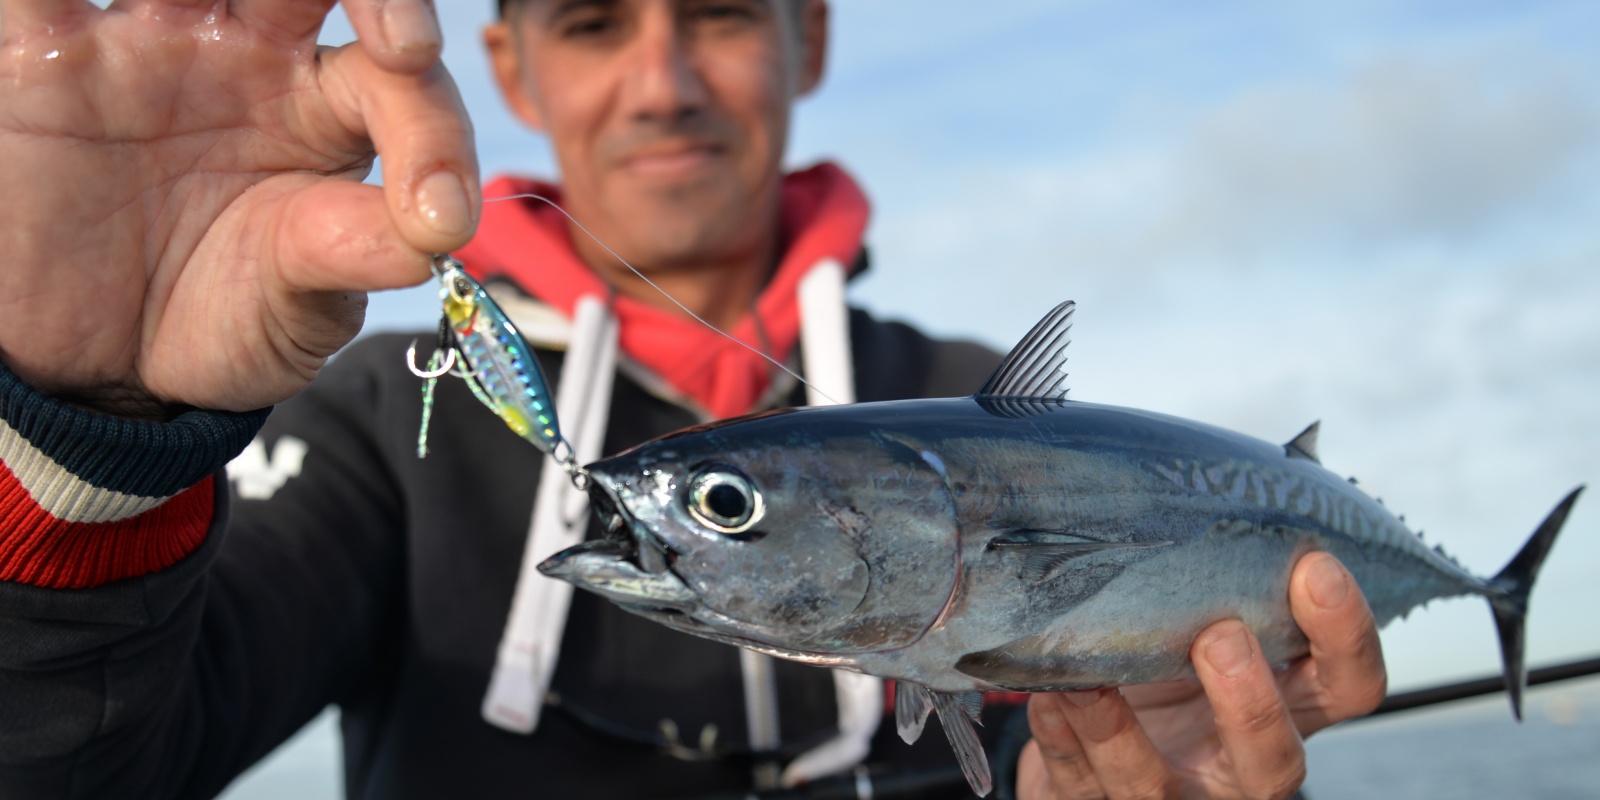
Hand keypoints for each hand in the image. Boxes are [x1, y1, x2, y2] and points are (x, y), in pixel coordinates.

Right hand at [0, 0, 477, 416]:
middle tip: (406, 50)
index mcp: (326, 112)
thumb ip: (350, 259)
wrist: (98, 369)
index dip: (434, 133)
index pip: (397, 81)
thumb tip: (428, 240)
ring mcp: (148, 42)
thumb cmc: (220, 321)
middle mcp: (248, 54)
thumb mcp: (296, 309)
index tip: (443, 218)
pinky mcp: (44, 55)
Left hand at [1016, 552, 1386, 798]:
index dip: (1345, 635)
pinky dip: (1061, 738)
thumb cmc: (1158, 670)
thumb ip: (1213, 582)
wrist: (1088, 750)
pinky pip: (1075, 783)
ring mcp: (1169, 796)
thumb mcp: (1195, 625)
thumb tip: (1200, 482)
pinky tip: (1047, 695)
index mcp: (1284, 709)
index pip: (1349, 686)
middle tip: (1220, 636)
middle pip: (1277, 763)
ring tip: (1090, 676)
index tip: (1314, 566)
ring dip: (1120, 730)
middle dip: (1250, 704)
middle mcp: (1237, 766)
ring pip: (1155, 787)